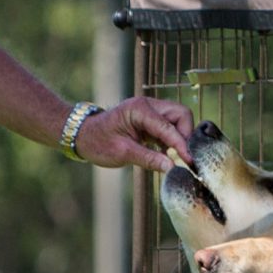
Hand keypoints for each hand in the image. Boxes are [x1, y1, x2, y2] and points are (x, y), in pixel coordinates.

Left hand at [73, 95, 194, 173]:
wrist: (83, 135)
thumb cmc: (98, 142)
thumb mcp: (122, 153)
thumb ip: (149, 159)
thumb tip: (172, 168)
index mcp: (139, 109)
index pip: (169, 126)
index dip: (181, 145)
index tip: (190, 162)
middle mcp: (148, 105)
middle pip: (181, 115)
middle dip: (185, 136)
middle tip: (183, 157)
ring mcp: (150, 111)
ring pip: (178, 120)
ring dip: (179, 139)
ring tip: (176, 158)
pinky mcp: (150, 120)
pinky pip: (169, 127)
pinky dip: (172, 140)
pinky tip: (167, 155)